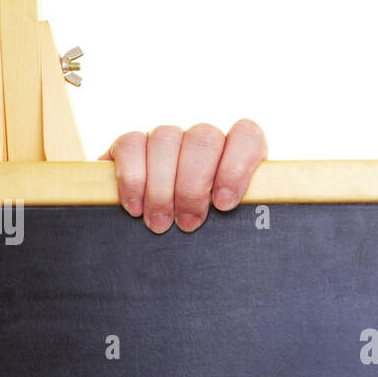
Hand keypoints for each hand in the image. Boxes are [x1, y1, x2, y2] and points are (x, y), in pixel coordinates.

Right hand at [98, 119, 268, 233]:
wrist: (160, 240)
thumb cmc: (206, 231)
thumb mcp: (229, 226)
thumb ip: (240, 215)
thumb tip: (232, 214)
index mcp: (237, 154)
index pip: (247, 136)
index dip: (236, 166)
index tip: (224, 204)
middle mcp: (204, 140)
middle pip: (203, 139)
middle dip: (193, 186)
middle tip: (187, 223)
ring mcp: (169, 138)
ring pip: (165, 138)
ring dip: (161, 187)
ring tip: (160, 222)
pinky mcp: (133, 144)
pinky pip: (130, 144)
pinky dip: (132, 178)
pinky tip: (135, 207)